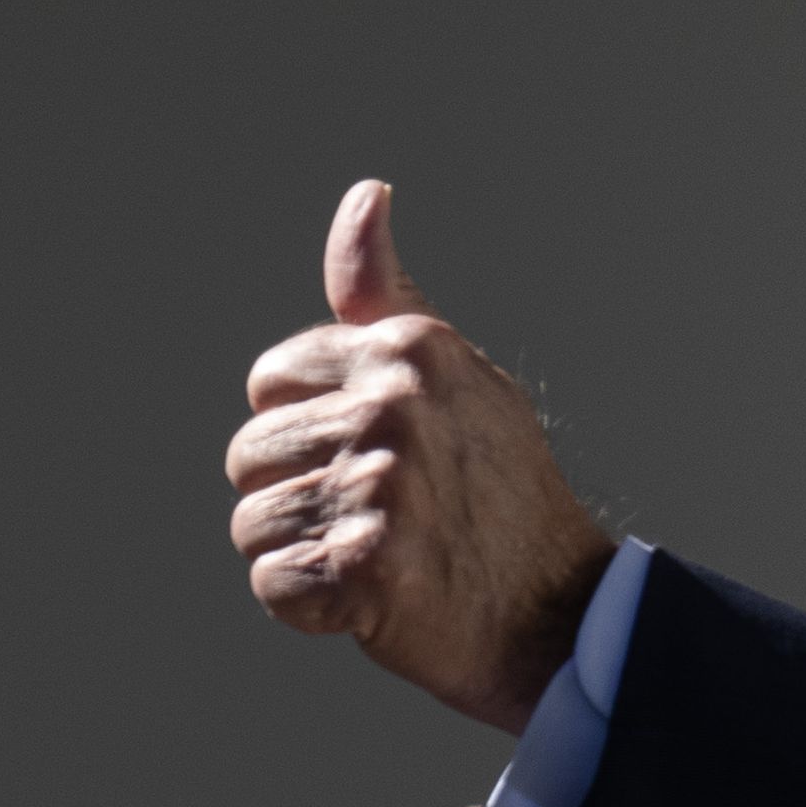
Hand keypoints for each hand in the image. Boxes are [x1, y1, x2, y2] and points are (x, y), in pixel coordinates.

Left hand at [226, 180, 616, 733]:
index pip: (268, 385)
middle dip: (299, 495)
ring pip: (253, 523)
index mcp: (405, 348)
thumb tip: (366, 193)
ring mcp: (380, 485)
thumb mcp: (448, 372)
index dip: (308, 432)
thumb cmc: (495, 491)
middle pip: (249, 455)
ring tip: (380, 557)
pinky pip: (275, 585)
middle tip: (382, 518)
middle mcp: (391, 405)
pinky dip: (312, 608)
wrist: (556, 613)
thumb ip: (383, 296)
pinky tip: (372, 601)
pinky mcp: (366, 566)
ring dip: (303, 554)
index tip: (375, 457)